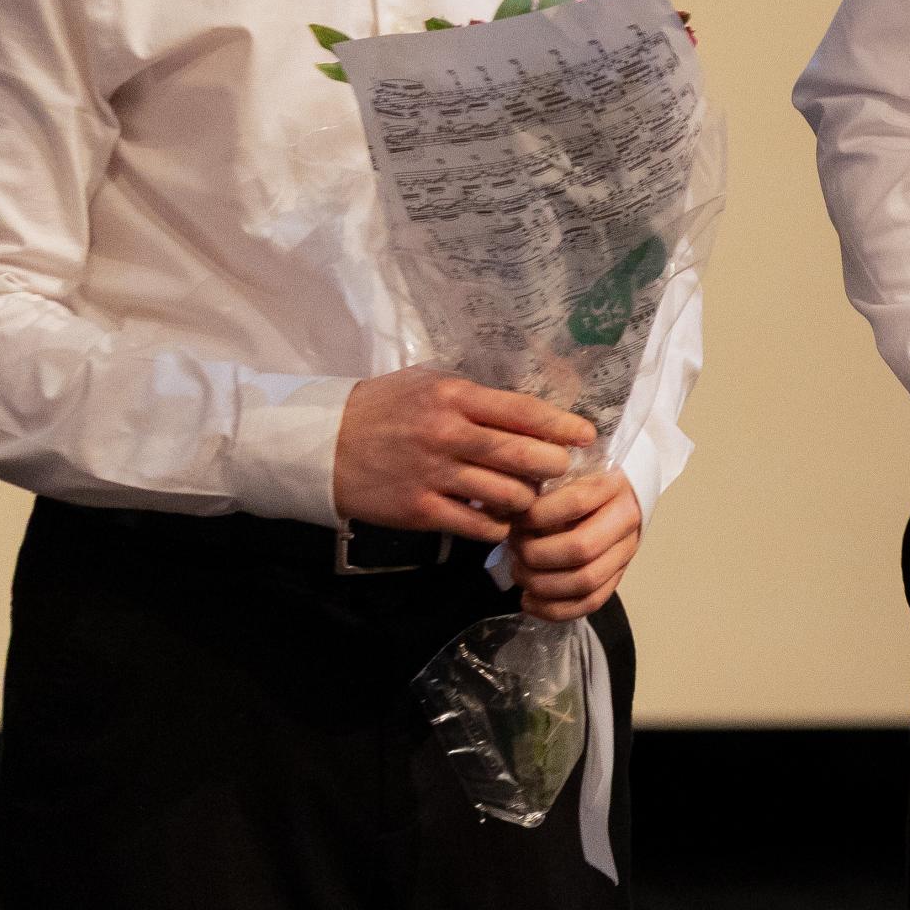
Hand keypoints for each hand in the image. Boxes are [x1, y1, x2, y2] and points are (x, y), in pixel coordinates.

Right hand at [332, 366, 593, 542]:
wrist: (323, 444)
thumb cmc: (383, 407)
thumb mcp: (428, 383)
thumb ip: (474, 395)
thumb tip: (526, 408)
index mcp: (454, 396)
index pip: (522, 410)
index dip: (561, 425)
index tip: (586, 435)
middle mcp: (448, 434)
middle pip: (523, 455)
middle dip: (554, 465)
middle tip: (564, 470)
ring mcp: (434, 475)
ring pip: (507, 494)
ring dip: (528, 500)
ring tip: (530, 497)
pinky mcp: (421, 511)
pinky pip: (477, 525)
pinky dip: (497, 525)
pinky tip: (500, 520)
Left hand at [511, 470, 642, 620]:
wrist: (624, 494)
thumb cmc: (588, 477)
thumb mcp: (570, 467)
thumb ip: (544, 483)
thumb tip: (504, 507)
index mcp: (613, 486)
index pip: (575, 503)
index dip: (538, 514)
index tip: (517, 518)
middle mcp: (625, 521)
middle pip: (581, 548)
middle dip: (537, 554)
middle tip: (515, 549)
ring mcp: (625, 553)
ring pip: (586, 582)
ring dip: (543, 584)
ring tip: (519, 574)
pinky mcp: (617, 578)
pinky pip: (590, 603)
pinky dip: (555, 610)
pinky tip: (529, 601)